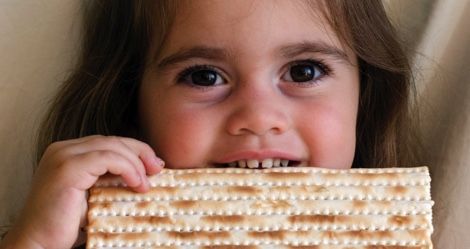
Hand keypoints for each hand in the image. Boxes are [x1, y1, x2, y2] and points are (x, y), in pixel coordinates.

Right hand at [0, 135, 163, 248]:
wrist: (38, 243)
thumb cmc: (64, 224)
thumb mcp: (94, 194)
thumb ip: (110, 179)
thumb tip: (144, 172)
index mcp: (68, 153)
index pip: (108, 142)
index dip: (134, 150)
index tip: (154, 165)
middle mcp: (63, 149)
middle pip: (112, 140)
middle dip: (140, 152)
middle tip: (157, 168)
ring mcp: (63, 156)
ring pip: (112, 146)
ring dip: (136, 163)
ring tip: (145, 183)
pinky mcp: (67, 168)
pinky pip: (107, 158)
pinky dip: (127, 168)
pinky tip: (136, 183)